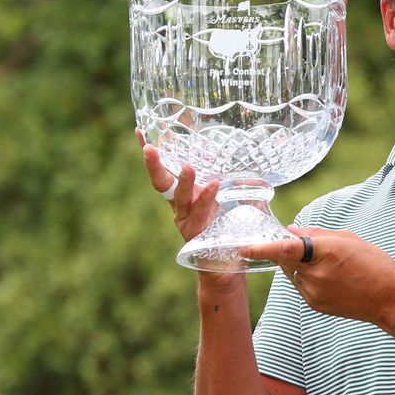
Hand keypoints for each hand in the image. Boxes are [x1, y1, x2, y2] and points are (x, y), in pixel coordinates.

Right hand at [138, 129, 238, 291]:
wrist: (227, 264)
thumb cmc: (227, 230)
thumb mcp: (234, 201)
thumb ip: (239, 184)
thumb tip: (252, 166)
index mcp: (185, 193)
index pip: (166, 168)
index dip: (154, 152)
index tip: (141, 130)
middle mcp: (180, 205)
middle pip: (161, 181)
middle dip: (153, 163)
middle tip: (149, 146)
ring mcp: (184, 220)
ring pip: (179, 197)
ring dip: (185, 181)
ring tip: (189, 166)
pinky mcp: (194, 234)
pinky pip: (199, 213)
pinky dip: (206, 198)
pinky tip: (214, 185)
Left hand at [242, 227, 394, 328]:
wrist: (391, 299)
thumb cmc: (375, 264)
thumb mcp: (348, 239)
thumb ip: (315, 234)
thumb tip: (291, 231)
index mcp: (325, 252)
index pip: (286, 249)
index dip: (262, 248)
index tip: (243, 247)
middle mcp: (315, 274)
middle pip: (286, 259)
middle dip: (289, 251)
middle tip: (311, 248)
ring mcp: (313, 293)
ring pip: (293, 273)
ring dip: (301, 266)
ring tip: (332, 267)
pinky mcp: (314, 305)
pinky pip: (301, 286)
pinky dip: (309, 279)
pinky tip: (333, 280)